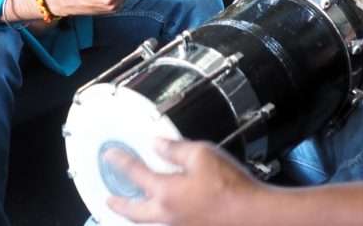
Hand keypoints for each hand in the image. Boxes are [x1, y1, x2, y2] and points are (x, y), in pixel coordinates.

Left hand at [106, 139, 260, 225]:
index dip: (120, 162)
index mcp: (165, 193)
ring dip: (138, 215)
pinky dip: (158, 219)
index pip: (135, 174)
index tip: (110, 155)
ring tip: (134, 207)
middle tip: (109, 199)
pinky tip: (166, 212)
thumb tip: (156, 145)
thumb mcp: (202, 154)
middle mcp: (167, 215)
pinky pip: (166, 225)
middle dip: (119, 204)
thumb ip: (175, 149)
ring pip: (150, 222)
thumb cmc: (229, 185)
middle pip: (134, 212)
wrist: (253, 216)